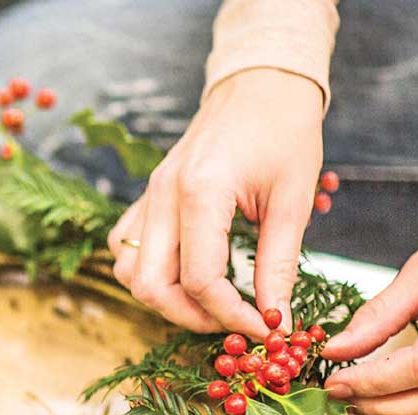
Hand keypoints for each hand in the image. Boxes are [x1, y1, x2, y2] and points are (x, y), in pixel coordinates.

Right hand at [108, 68, 323, 337]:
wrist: (260, 85)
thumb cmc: (284, 132)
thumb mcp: (292, 201)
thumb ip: (278, 265)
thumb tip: (275, 318)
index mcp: (200, 192)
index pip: (200, 279)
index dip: (232, 316)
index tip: (264, 327)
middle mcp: (162, 195)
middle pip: (151, 286)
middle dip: (192, 317)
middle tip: (234, 323)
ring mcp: (148, 195)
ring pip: (128, 272)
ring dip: (164, 299)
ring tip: (208, 304)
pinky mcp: (147, 196)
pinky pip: (124, 248)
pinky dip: (147, 273)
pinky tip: (183, 275)